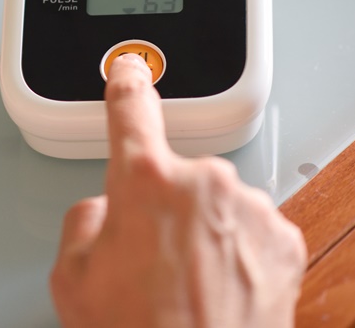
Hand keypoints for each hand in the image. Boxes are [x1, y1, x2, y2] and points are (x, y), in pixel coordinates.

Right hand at [50, 54, 306, 327]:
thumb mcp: (71, 276)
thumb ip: (84, 218)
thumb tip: (107, 213)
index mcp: (144, 181)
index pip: (131, 109)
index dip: (127, 82)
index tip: (131, 68)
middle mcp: (204, 183)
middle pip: (173, 173)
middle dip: (161, 205)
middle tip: (149, 259)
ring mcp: (250, 210)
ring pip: (214, 202)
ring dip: (202, 230)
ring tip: (185, 283)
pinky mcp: (282, 240)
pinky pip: (248, 228)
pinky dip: (235, 250)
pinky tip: (218, 286)